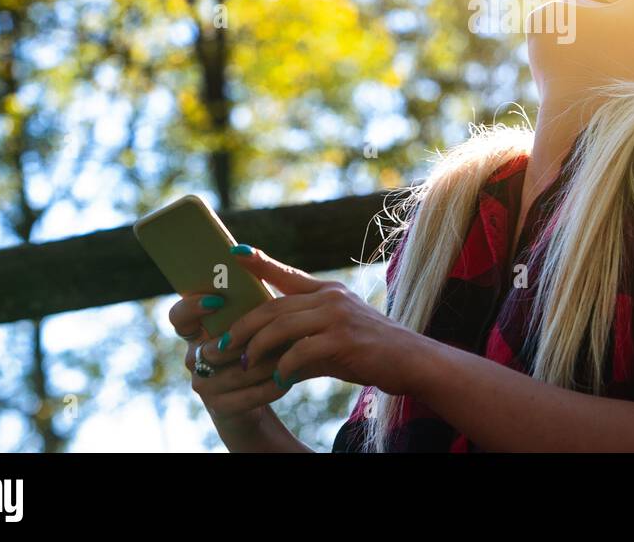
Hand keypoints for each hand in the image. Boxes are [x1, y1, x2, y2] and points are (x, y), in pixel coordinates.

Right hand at [167, 292, 285, 439]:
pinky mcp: (220, 406)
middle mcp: (195, 357)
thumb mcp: (257, 316)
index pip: (179, 317)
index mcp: (199, 332)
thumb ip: (249, 292)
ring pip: (232, 373)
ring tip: (290, 354)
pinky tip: (286, 379)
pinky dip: (268, 387)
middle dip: (245, 343)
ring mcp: (204, 384)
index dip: (192, 307)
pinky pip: (244, 397)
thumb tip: (245, 252)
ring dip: (264, 364)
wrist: (261, 391)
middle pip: (212, 349)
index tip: (218, 299)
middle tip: (273, 333)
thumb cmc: (262, 343)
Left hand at [212, 246, 430, 396]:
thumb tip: (271, 357)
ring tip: (244, 364)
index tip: (234, 254)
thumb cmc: (371, 352)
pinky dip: (284, 368)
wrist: (411, 361)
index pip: (287, 273)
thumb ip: (304, 339)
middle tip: (221, 346)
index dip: (259, 263)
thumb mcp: (336, 337)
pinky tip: (279, 380)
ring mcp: (338, 316)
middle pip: (273, 306)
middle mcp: (331, 297)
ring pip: (281, 326)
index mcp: (328, 292)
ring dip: (256, 348)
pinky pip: (301, 352)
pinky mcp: (344, 340)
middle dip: (242, 327)